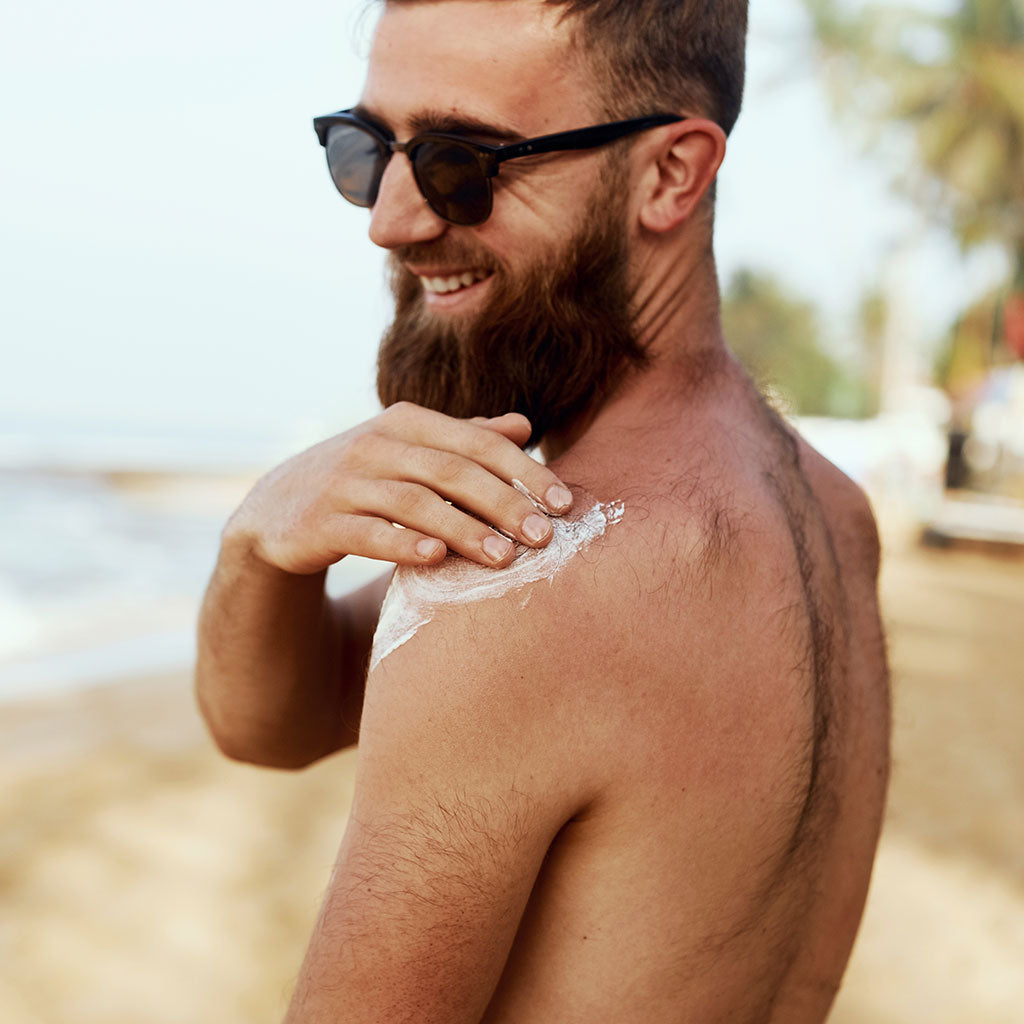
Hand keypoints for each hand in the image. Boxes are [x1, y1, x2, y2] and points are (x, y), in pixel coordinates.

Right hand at [224, 403, 573, 574]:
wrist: (277, 509)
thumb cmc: (365, 478)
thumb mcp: (411, 450)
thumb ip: (465, 438)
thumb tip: (524, 425)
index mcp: (406, 421)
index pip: (476, 442)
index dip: (523, 470)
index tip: (564, 502)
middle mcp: (375, 444)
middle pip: (451, 471)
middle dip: (504, 503)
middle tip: (545, 537)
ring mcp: (344, 482)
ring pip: (413, 503)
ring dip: (462, 530)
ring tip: (503, 558)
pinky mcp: (319, 522)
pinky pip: (366, 533)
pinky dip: (401, 544)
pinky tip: (435, 560)